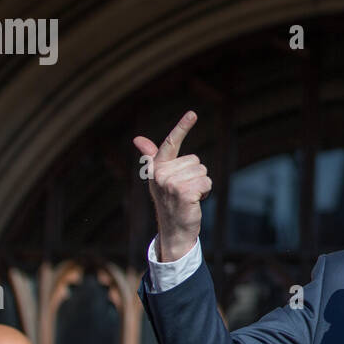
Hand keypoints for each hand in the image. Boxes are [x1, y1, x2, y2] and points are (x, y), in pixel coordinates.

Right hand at [133, 111, 210, 261]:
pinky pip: (206, 182)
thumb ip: (152, 156)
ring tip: (189, 197)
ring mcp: (171, 183)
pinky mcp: (183, 193)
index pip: (170, 143)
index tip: (193, 113)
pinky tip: (194, 202)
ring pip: (203, 172)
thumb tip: (137, 139)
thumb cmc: (170, 201)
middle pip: (196, 161)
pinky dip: (205, 193)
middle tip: (185, 191)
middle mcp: (161, 173)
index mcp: (156, 167)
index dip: (182, 127)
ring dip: (201, 185)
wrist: (174, 229)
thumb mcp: (161, 177)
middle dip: (196, 176)